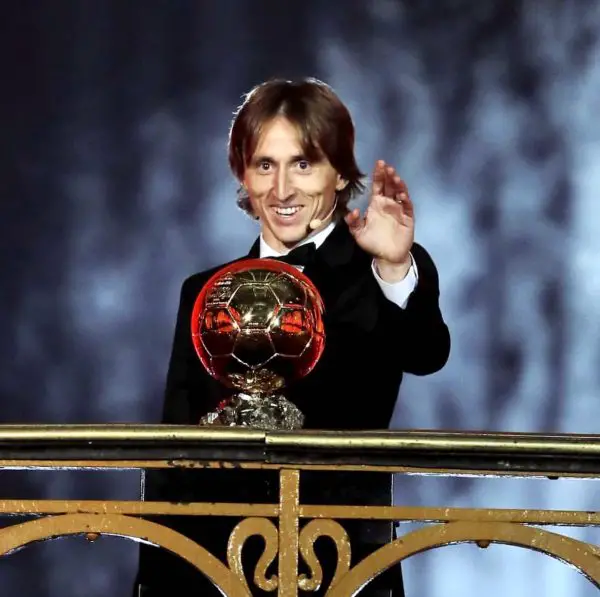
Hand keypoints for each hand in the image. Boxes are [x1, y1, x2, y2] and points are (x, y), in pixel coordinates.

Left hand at [345, 160, 414, 280]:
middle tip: (387, 167)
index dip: (378, 175)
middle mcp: (388, 204)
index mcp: (377, 204)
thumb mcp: (358, 233)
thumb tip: (353, 211)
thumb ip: (353, 222)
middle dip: (388, 176)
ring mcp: (399, 209)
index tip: (379, 163)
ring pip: (399, 193)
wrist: (387, 256)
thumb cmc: (372, 242)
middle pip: (389, 186)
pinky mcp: (408, 217)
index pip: (378, 186)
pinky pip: (407, 206)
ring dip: (398, 185)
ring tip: (394, 177)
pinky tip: (401, 195)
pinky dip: (405, 199)